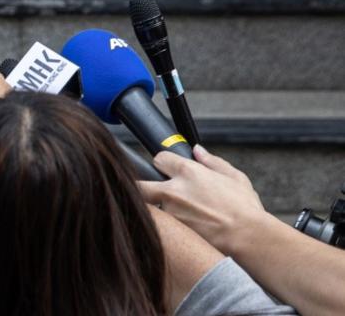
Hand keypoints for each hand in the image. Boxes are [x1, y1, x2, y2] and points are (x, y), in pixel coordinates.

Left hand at [137, 145, 266, 255]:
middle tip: (154, 190)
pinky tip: (188, 228)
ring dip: (161, 209)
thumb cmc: (246, 209)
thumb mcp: (235, 177)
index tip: (168, 168)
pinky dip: (171, 226)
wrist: (249, 238)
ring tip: (184, 215)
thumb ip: (212, 161)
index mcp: (188, 172)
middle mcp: (173, 191)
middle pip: (140, 185)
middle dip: (143, 186)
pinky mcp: (173, 232)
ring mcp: (171, 213)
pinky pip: (165, 226)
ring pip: (153, 208)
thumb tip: (197, 151)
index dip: (164, 164)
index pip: (159, 159)